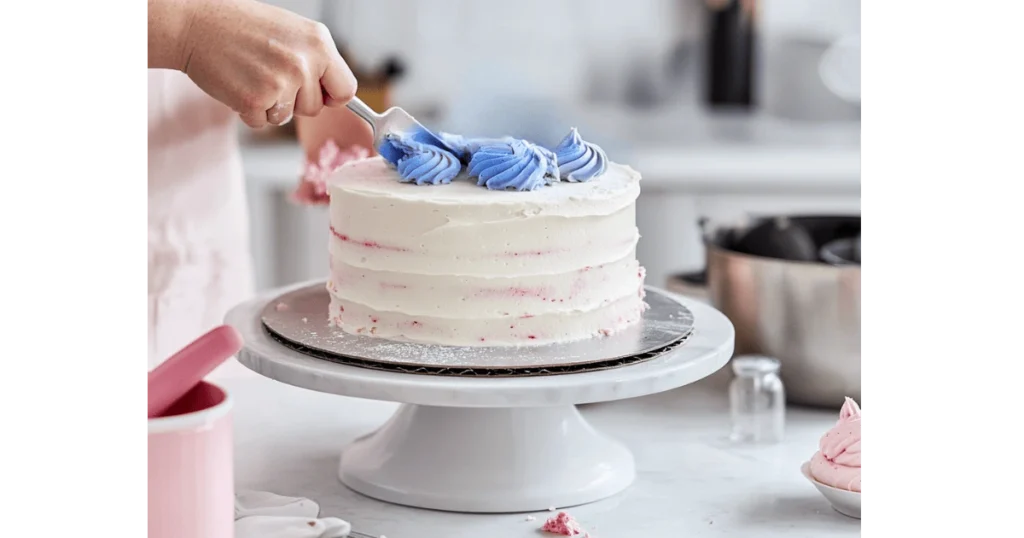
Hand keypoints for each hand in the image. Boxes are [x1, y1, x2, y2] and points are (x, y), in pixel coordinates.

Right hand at [181, 0, 356, 127]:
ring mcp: (281, 83)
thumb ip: (316, 60)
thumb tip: (336, 93)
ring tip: (252, 74)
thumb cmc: (241, 26)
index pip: (346, 89)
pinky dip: (248, 110)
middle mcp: (305, 63)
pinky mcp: (256, 101)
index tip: (318, 93)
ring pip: (287, 117)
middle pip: (314, 108)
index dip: (331, 96)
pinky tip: (238, 84)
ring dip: (270, 105)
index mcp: (319, 42)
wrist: (195, 24)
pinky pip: (262, 122)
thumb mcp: (292, 33)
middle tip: (268, 73)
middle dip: (293, 100)